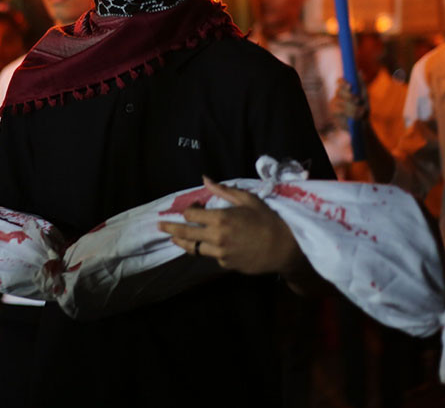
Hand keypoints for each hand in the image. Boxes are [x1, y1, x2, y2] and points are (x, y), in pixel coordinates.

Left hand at [158, 177, 305, 276]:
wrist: (284, 248)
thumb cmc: (268, 220)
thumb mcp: (248, 200)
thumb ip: (224, 191)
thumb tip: (205, 179)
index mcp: (221, 218)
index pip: (191, 215)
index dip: (189, 209)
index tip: (193, 207)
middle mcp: (216, 237)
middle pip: (184, 233)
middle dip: (170, 228)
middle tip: (159, 225)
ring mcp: (219, 254)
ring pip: (193, 248)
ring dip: (182, 242)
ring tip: (174, 238)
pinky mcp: (225, 265)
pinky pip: (211, 255)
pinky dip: (208, 249)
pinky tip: (209, 245)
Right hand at [329, 78, 368, 126]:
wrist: (362, 125)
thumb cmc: (363, 109)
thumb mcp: (365, 96)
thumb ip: (361, 84)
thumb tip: (359, 71)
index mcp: (345, 89)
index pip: (340, 81)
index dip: (343, 82)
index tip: (350, 86)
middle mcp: (338, 95)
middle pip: (339, 91)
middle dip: (349, 95)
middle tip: (357, 100)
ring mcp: (334, 104)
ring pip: (340, 101)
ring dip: (352, 106)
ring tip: (361, 112)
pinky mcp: (333, 112)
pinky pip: (339, 110)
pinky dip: (349, 113)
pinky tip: (355, 116)